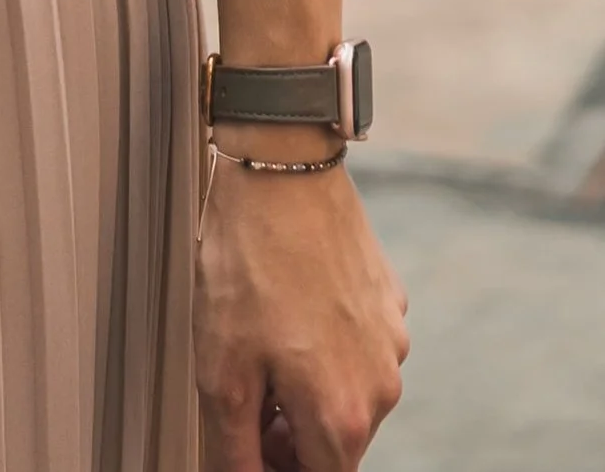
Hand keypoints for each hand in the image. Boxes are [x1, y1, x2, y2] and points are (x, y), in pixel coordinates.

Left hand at [196, 150, 407, 467]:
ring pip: (350, 391)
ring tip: (263, 339)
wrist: (282, 169)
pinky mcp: (390, 301)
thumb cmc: (247, 262)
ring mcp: (392, 341)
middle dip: (293, 431)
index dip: (279, 468)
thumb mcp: (220, 369)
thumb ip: (237, 447)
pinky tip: (290, 304)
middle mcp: (381, 386)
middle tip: (248, 395)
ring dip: (311, 385)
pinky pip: (360, 343)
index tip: (254, 444)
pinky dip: (328, 341)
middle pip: (337, 441)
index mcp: (342, 416)